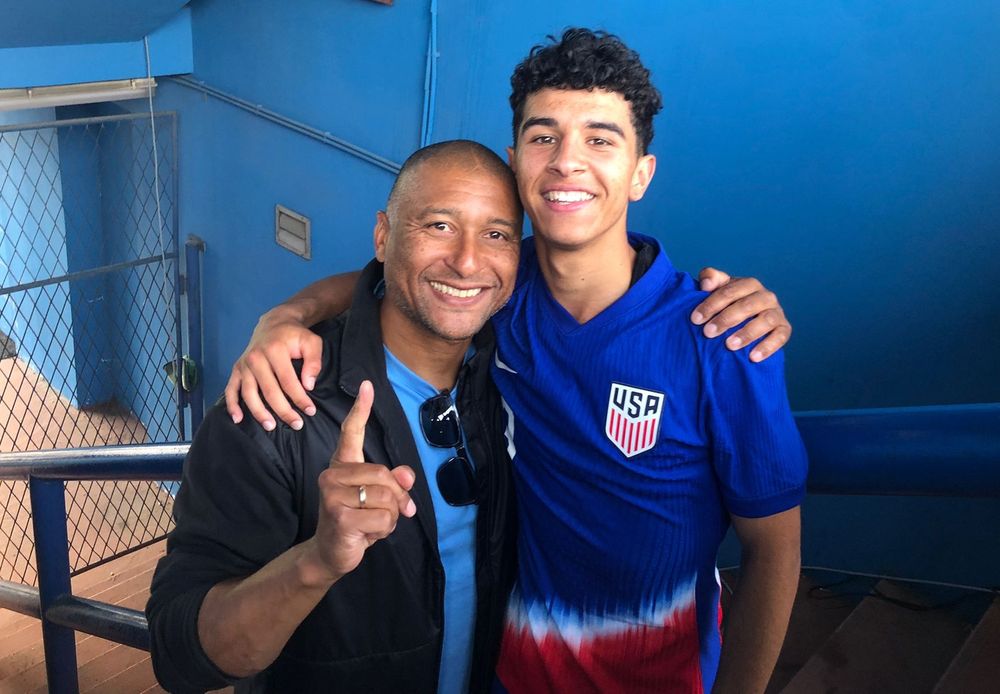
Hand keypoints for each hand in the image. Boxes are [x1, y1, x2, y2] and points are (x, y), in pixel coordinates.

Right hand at [225, 308, 323, 430]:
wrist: (274, 324)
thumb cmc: (294, 336)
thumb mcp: (311, 342)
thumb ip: (314, 362)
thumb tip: (308, 385)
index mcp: (275, 350)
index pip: (288, 381)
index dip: (299, 398)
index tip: (310, 411)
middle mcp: (256, 358)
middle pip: (269, 391)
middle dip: (283, 410)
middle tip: (297, 424)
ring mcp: (244, 364)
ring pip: (249, 393)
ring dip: (259, 412)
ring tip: (271, 426)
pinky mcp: (237, 369)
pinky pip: (231, 389)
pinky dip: (232, 405)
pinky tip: (237, 419)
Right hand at [305, 381, 415, 584]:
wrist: (330, 553)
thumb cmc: (356, 521)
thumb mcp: (378, 499)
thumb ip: (394, 482)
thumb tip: (407, 475)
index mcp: (342, 465)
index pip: (351, 432)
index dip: (361, 410)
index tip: (368, 386)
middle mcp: (333, 475)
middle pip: (385, 474)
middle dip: (398, 498)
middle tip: (394, 514)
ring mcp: (332, 495)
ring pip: (387, 497)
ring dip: (391, 517)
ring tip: (374, 525)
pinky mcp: (340, 516)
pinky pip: (383, 518)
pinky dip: (385, 530)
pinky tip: (369, 535)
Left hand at [690, 268, 791, 361]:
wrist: (748, 320)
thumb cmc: (728, 304)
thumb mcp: (718, 290)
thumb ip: (711, 279)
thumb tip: (706, 284)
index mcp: (748, 284)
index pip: (729, 291)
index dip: (711, 304)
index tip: (695, 319)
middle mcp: (766, 296)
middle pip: (747, 305)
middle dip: (726, 319)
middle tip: (708, 333)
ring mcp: (777, 312)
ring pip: (765, 320)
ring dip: (747, 333)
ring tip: (729, 345)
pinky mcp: (784, 329)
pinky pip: (780, 337)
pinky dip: (768, 347)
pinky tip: (753, 357)